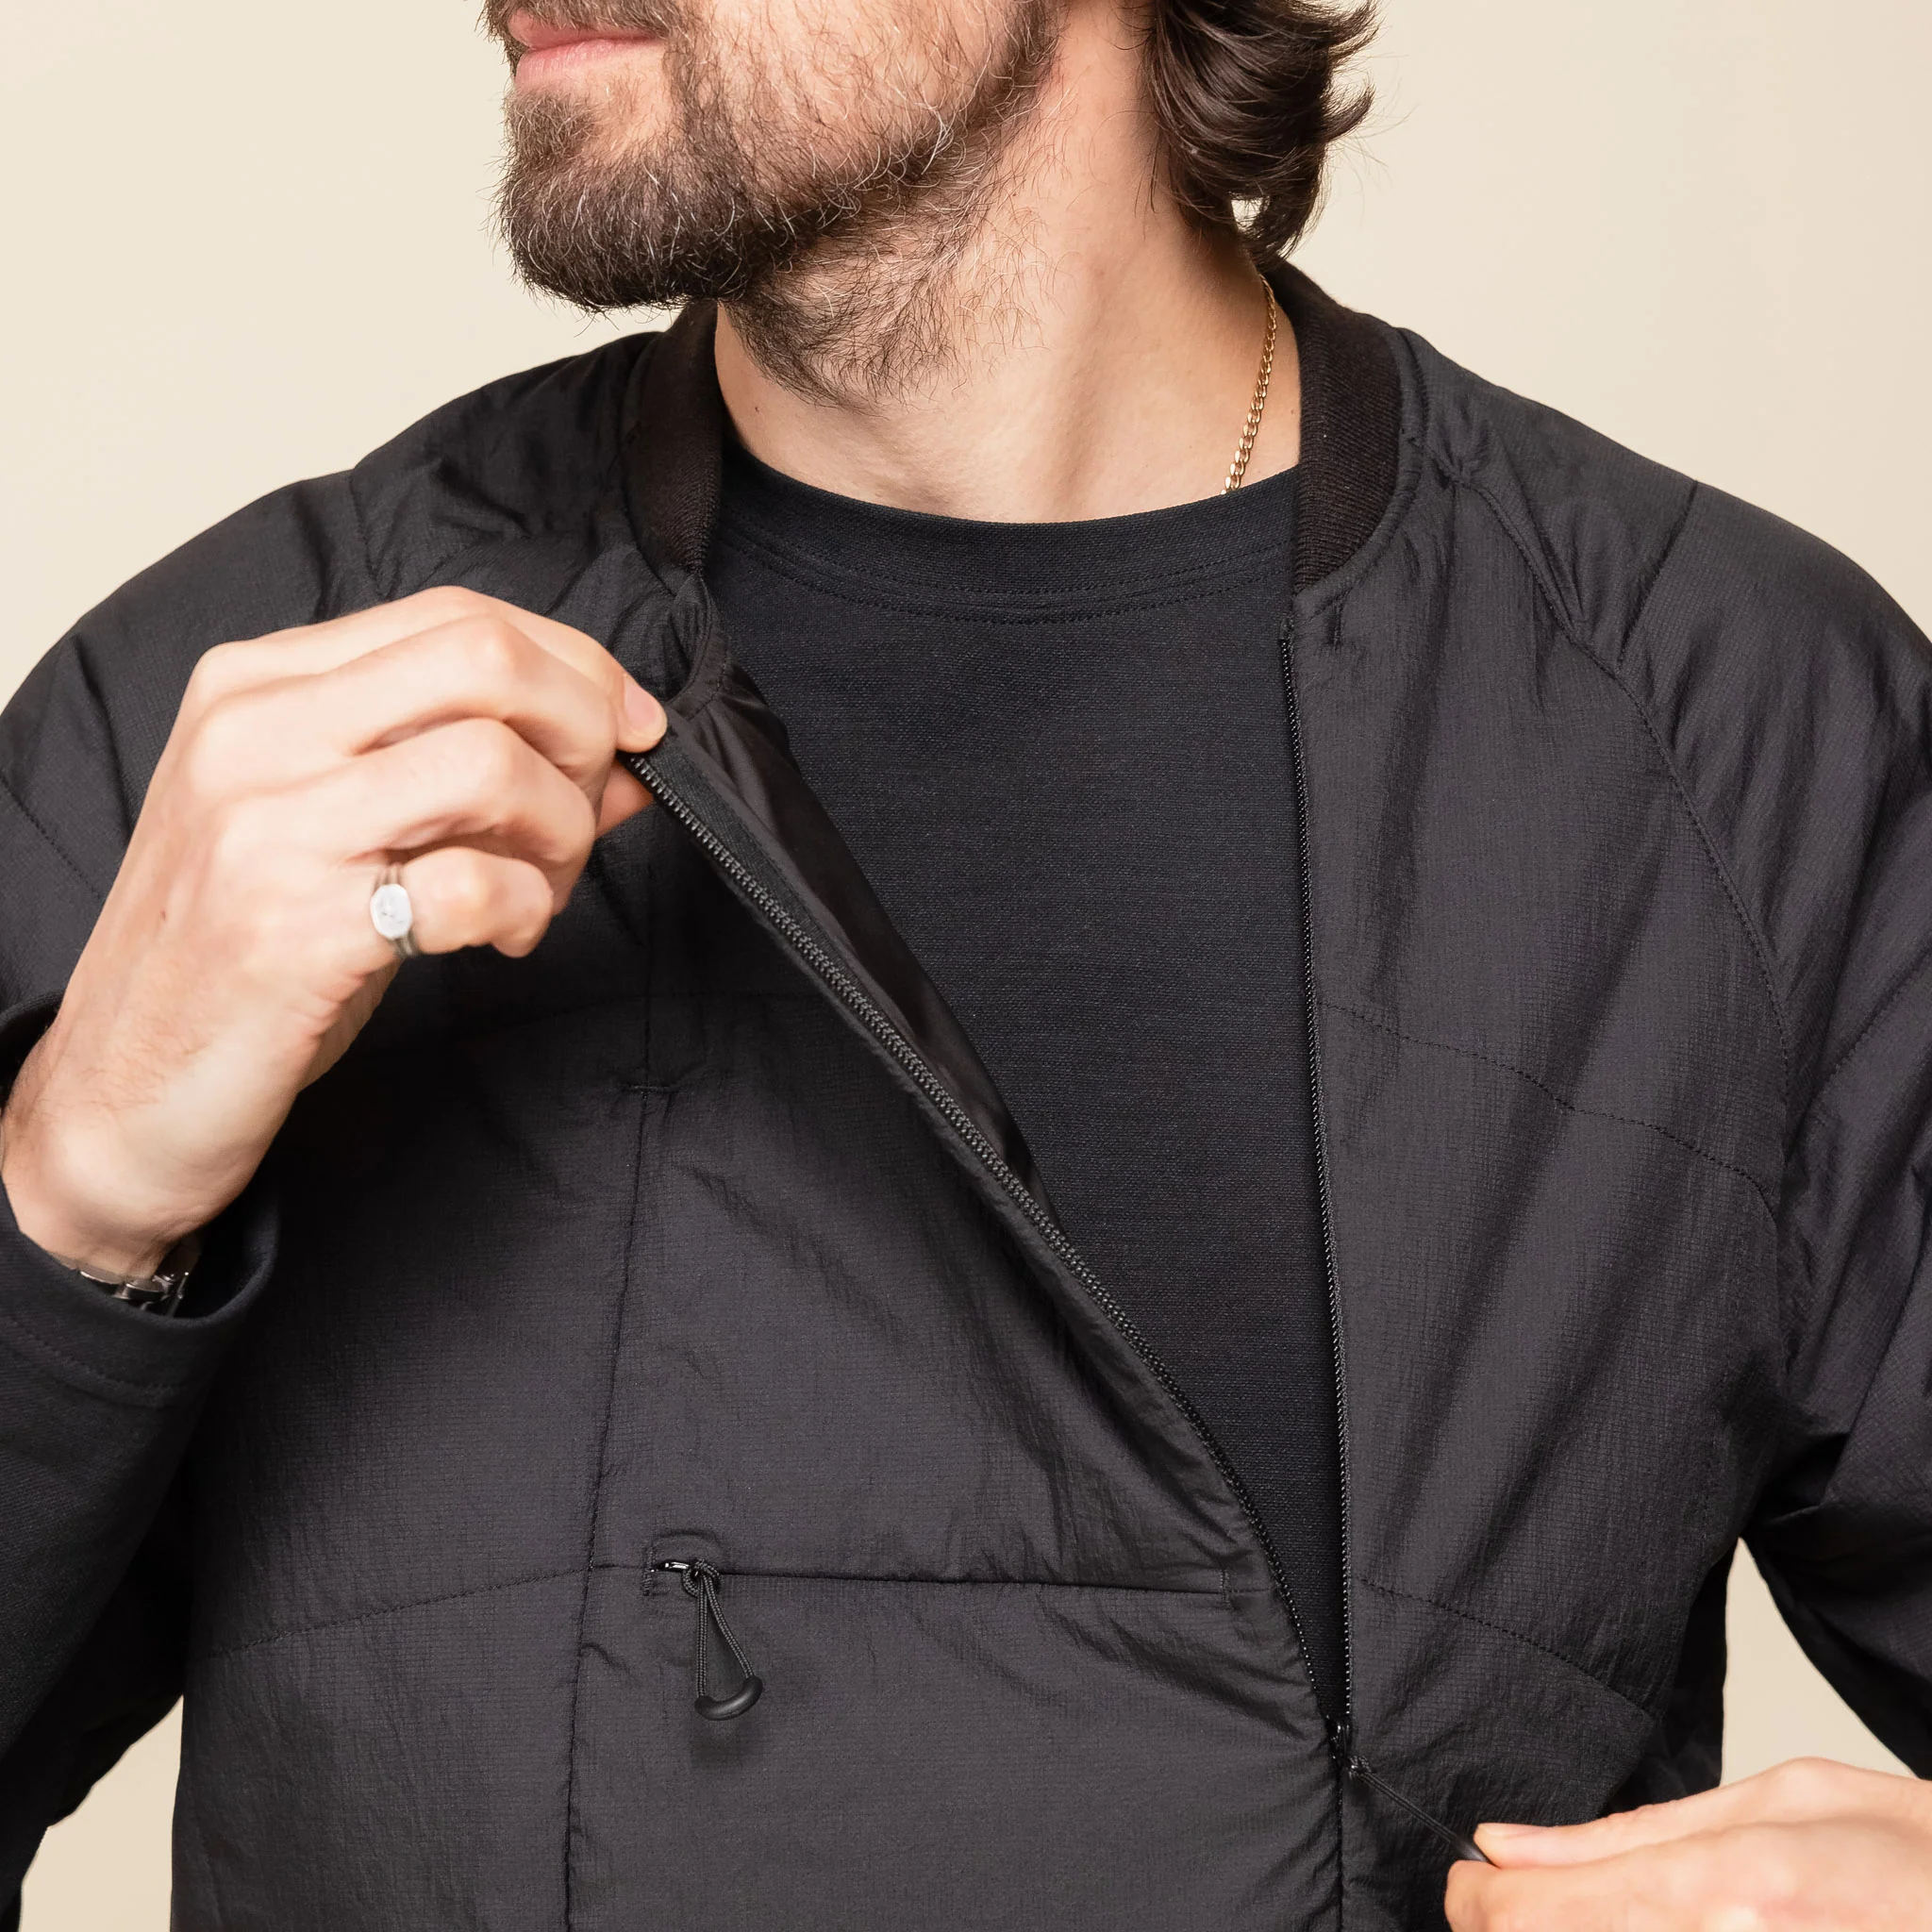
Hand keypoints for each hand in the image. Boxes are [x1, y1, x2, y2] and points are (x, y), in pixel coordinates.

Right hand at [0, 588, 665, 1277]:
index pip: (458, 616)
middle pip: (485, 662)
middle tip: (593, 807)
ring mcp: (269, 826)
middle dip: (584, 732)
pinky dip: (526, 908)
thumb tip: (628, 755)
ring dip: (563, 831)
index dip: (576, 667)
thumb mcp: (348, 830)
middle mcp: (255, 734)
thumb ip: (474, 774)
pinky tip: (506, 937)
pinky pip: (474, 882)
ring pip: (492, 763)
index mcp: (259, 685)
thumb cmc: (242, 953)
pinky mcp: (296, 928)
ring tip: (543, 887)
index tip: (630, 728)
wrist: (121, 1089)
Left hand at [1446, 1758, 1931, 1929]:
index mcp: (1721, 1889)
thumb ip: (1631, 1834)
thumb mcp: (1777, 1803)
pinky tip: (1625, 1928)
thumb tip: (1509, 1846)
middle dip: (1508, 1927)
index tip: (1466, 1884)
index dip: (1476, 1902)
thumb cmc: (1910, 1855)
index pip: (1535, 1917)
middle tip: (1501, 1901)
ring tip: (1562, 1911)